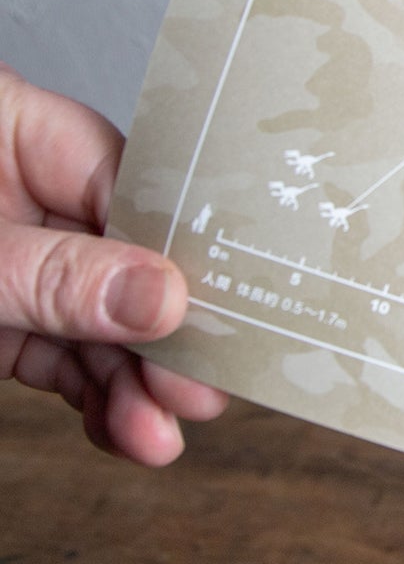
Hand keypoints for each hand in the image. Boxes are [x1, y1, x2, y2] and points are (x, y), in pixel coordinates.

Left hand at [0, 65, 226, 462]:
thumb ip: (55, 276)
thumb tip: (164, 296)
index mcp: (14, 128)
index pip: (128, 185)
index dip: (178, 250)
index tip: (223, 307)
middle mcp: (22, 190)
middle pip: (124, 259)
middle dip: (161, 333)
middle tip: (203, 386)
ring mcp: (12, 256)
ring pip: (94, 319)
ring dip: (130, 384)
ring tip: (159, 435)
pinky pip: (58, 354)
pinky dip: (89, 396)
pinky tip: (124, 430)